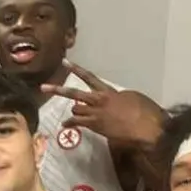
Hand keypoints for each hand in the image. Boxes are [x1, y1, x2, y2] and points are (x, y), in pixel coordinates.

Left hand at [40, 61, 165, 148]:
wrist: (146, 127)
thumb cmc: (146, 112)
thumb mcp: (133, 98)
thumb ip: (119, 97)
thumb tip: (115, 100)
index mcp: (110, 91)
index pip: (90, 77)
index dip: (76, 69)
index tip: (64, 62)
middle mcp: (100, 99)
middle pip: (75, 93)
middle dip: (58, 90)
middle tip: (43, 87)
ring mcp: (96, 113)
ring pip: (76, 108)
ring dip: (74, 111)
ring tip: (73, 114)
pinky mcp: (95, 125)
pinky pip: (77, 123)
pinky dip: (70, 123)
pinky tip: (64, 125)